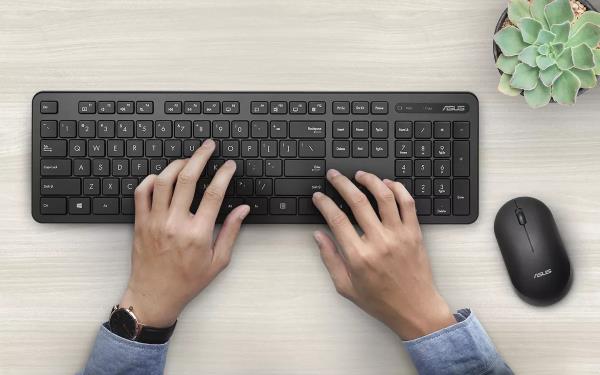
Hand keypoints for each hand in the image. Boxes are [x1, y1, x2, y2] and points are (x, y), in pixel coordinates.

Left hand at [120, 139, 249, 327]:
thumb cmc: (187, 281)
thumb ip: (230, 232)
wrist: (154, 296)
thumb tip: (242, 210)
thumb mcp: (218, 261)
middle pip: (187, 179)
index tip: (229, 165)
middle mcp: (175, 224)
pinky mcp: (141, 223)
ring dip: (176, 164)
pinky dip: (151, 180)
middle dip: (200, 157)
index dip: (224, 174)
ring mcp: (155, 222)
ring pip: (163, 181)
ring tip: (187, 159)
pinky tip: (162, 177)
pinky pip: (141, 193)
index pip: (214, 194)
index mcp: (198, 233)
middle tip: (208, 146)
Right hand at [312, 169, 454, 339]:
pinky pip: (407, 203)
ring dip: (370, 180)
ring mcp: (399, 235)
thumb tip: (318, 235)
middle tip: (334, 176)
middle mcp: (379, 242)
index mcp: (359, 257)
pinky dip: (397, 189)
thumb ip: (330, 259)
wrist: (415, 309)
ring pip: (384, 196)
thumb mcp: (346, 286)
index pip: (337, 220)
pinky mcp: (414, 233)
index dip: (325, 203)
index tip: (318, 197)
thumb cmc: (380, 301)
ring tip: (360, 174)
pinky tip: (387, 184)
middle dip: (342, 184)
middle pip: (358, 201)